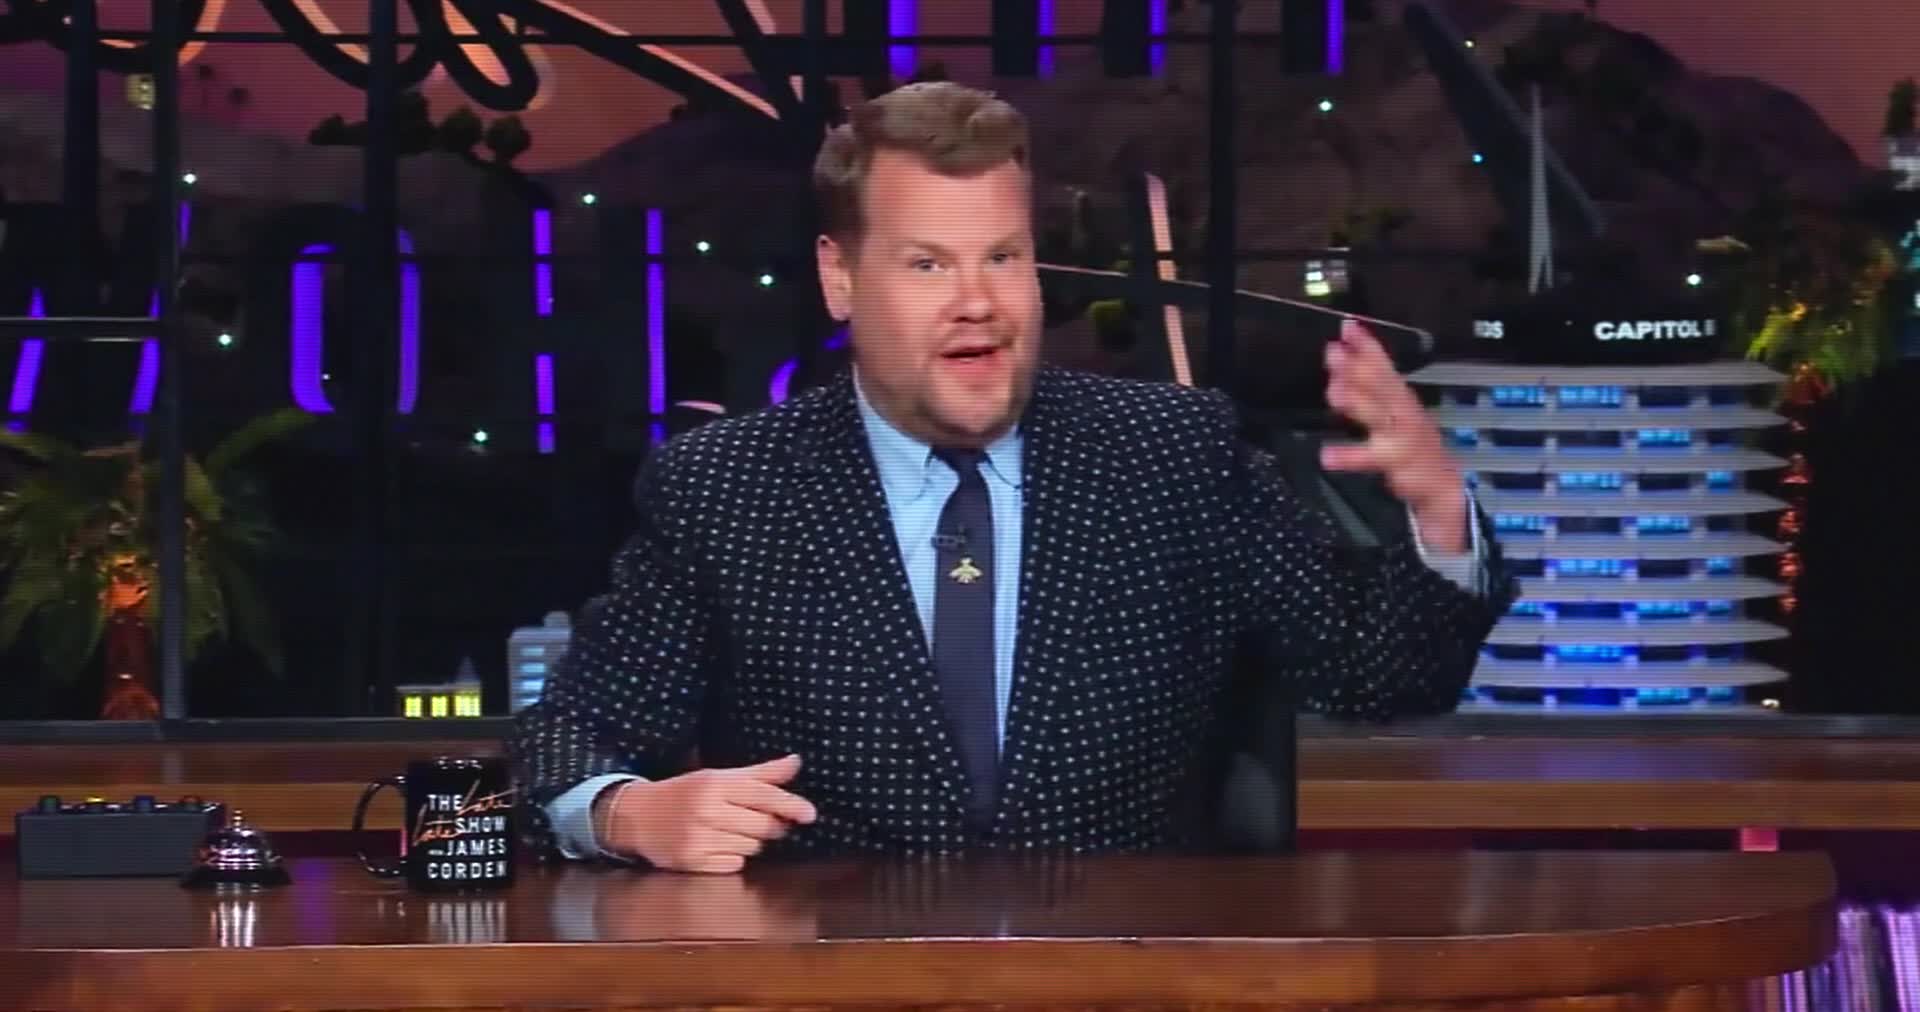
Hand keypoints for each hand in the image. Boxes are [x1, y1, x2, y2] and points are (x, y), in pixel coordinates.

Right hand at [594, 754, 817, 873]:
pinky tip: (721, 846)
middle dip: (771, 826)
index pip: (763, 795)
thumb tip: (796, 762)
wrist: (637, 816)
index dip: (790, 805)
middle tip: (767, 822)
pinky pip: (734, 864)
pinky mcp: (692, 862)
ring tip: (735, 831)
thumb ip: (760, 773)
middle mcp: (706, 810)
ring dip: (752, 841)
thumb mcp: (718, 776)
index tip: (810, 814)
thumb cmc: (684, 793)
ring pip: (751, 846)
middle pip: (762, 825)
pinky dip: (734, 857)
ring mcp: (698, 839)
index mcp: (714, 784)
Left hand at [1319, 319, 1467, 552]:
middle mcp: (1403, 411)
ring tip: (1334, 393)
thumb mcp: (1392, 407)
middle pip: (1383, 385)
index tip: (1348, 328)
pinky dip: (1351, 456)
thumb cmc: (1408, 440)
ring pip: (1382, 416)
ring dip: (1359, 402)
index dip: (1368, 345)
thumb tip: (1343, 349)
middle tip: (1334, 353)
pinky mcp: (1399, 463)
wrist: (1439, 482)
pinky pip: (1373, 460)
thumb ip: (1370, 379)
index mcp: (1400, 396)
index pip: (1384, 364)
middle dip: (1359, 368)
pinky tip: (1328, 455)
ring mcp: (1403, 437)